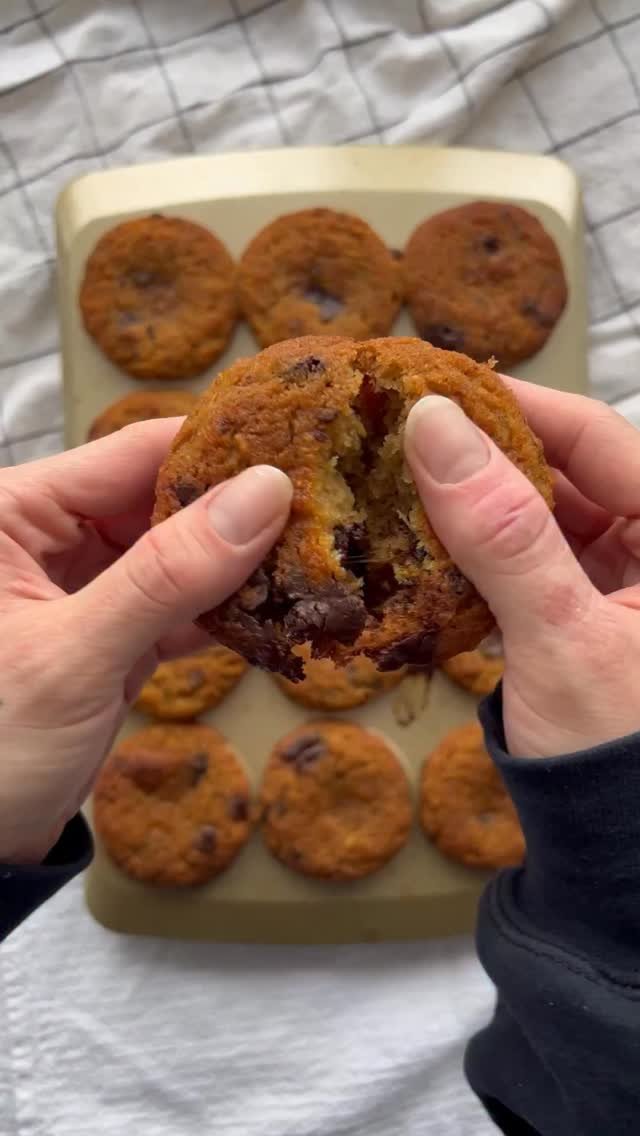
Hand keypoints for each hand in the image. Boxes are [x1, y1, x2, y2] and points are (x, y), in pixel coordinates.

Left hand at [0, 421, 290, 862]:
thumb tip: (264, 494)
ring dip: (233, 569)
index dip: (216, 453)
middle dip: (234, 514)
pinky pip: (170, 606)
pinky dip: (215, 615)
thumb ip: (167, 575)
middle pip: (157, 499)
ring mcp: (75, 586)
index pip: (130, 454)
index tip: (301, 455)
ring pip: (172, 554)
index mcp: (12, 512)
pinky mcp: (102, 635)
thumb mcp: (74, 657)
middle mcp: (42, 535)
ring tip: (312, 566)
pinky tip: (271, 619)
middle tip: (323, 517)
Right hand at [405, 383, 639, 758]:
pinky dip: (482, 549)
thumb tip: (433, 427)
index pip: (599, 437)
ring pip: (544, 511)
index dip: (517, 403)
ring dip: (477, 500)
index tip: (435, 385)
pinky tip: (428, 541)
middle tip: (401, 431)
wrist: (616, 856)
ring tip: (401, 480)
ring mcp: (624, 578)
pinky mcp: (588, 609)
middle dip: (486, 451)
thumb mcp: (561, 640)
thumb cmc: (613, 757)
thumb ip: (504, 535)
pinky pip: (531, 557)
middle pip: (568, 468)